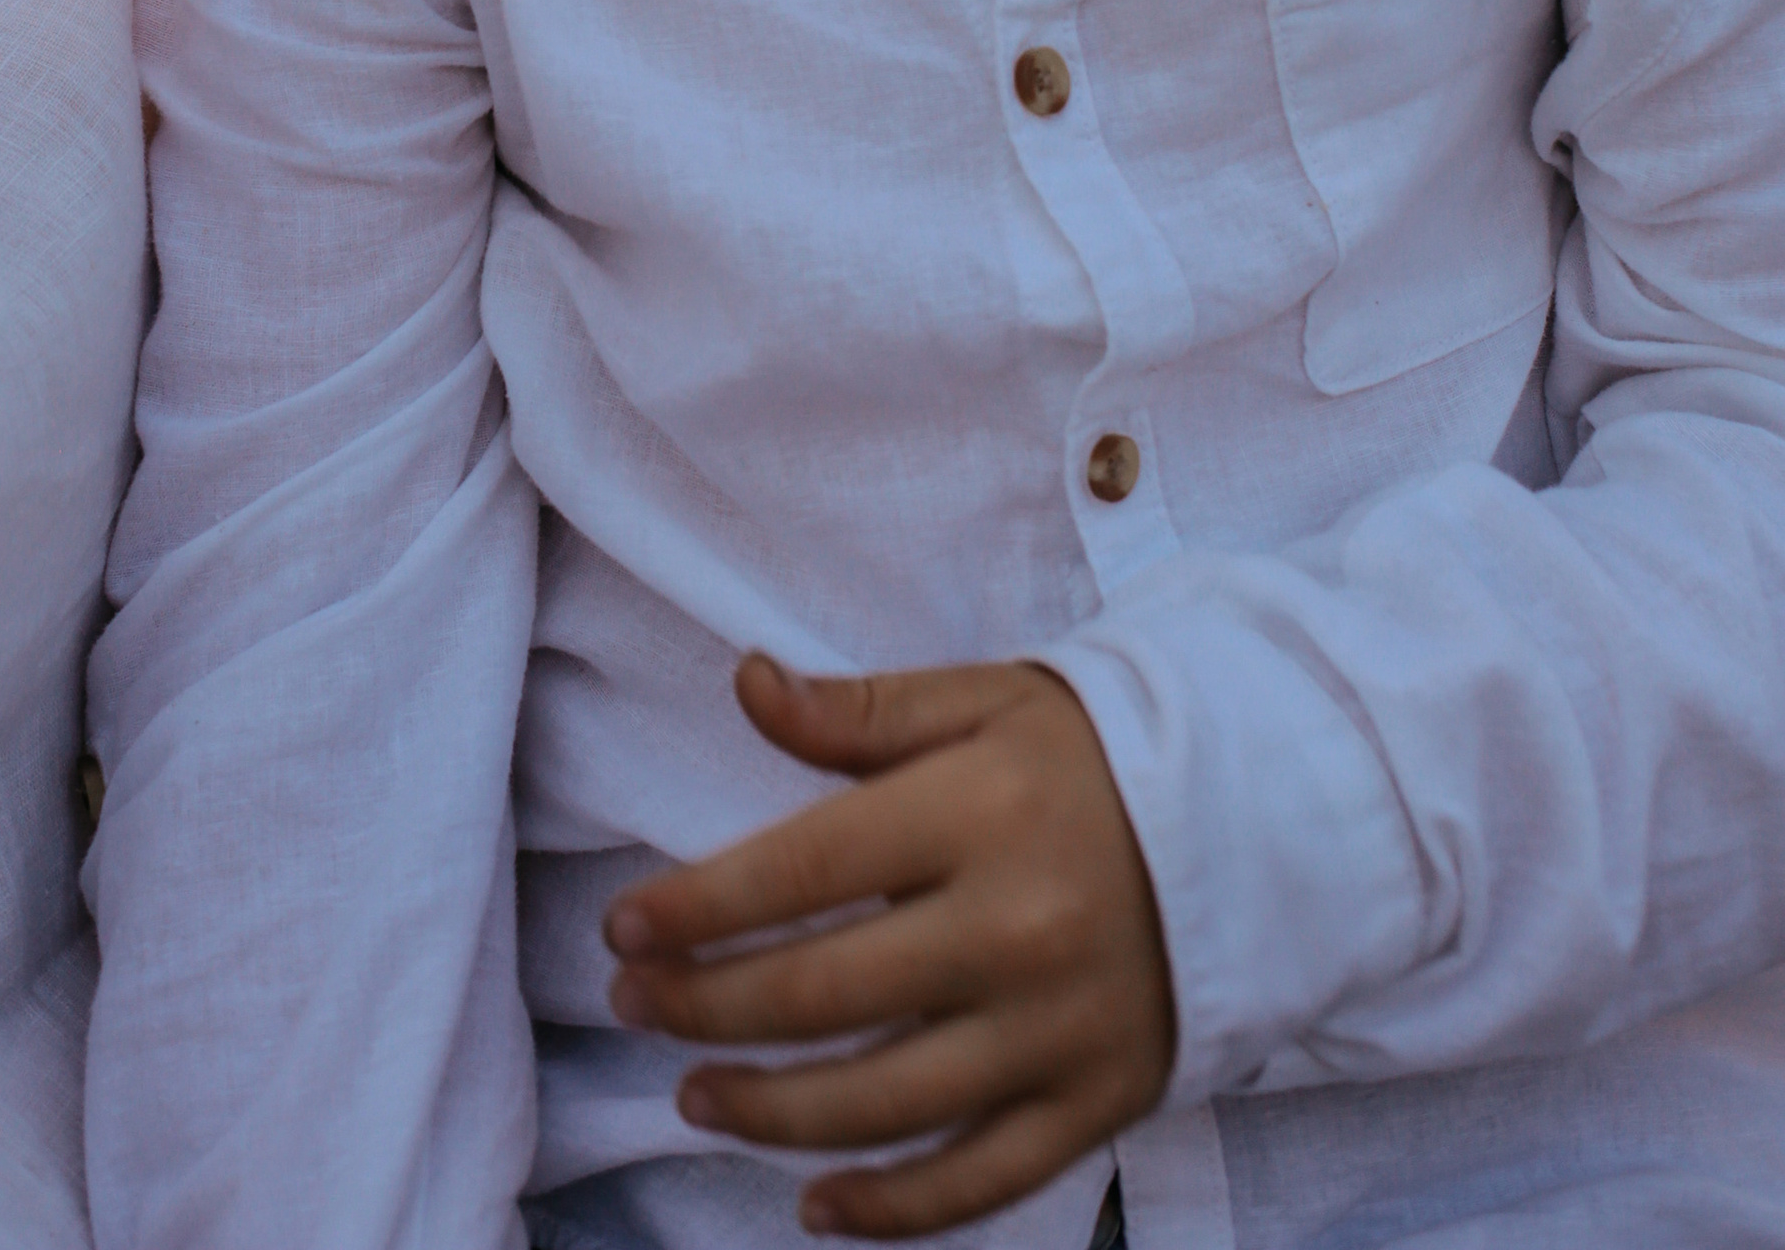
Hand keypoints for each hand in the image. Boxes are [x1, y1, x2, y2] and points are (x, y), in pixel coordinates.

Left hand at [601, 653, 1174, 1239]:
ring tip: (698, 1097)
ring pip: (886, 1103)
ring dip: (772, 1114)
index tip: (624, 927)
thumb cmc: (1093, 754)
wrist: (1256, 827)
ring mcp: (1058, 1031)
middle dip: (708, 1008)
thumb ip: (858, 710)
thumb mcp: (982, 701)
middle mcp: (1015, 930)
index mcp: (978, 814)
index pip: (804, 870)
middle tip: (634, 1007)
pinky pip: (980, 1179)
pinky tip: (816, 1205)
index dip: (699, 905)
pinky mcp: (1098, 1103)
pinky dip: (893, 1210)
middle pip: (825, 993)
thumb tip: (746, 683)